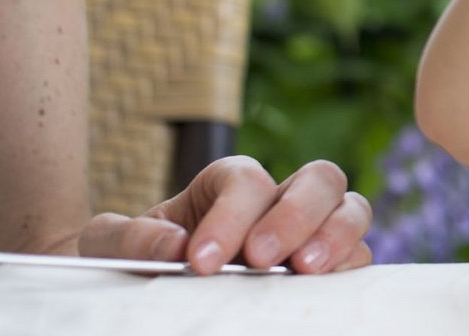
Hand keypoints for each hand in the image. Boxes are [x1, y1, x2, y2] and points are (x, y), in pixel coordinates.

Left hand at [78, 156, 373, 273]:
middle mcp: (281, 199)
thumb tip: (173, 245)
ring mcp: (313, 231)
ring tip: (305, 271)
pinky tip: (320, 289)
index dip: (229, 217)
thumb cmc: (134, 260)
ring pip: (352, 209)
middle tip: (260, 259)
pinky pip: (360, 258)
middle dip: (293, 215)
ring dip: (335, 235)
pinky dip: (349, 268)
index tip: (201, 262)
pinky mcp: (330, 266)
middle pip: (319, 178)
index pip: (247, 181)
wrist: (146, 287)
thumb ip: (126, 237)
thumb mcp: (109, 245)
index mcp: (229, 184)